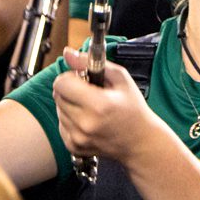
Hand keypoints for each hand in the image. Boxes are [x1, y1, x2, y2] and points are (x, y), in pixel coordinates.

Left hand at [52, 48, 168, 163]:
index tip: (83, 80)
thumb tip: (68, 53)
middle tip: (90, 94)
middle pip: (58, 96)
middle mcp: (86, 123)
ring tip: (92, 109)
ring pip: (58, 110)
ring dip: (71, 106)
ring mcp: (78, 137)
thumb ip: (92, 64)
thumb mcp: (121, 79)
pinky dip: (71, 121)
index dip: (71, 77)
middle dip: (71, 91)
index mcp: (99, 104)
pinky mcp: (73, 146)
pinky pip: (61, 125)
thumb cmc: (134, 109)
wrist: (141, 142)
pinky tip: (89, 122)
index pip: (61, 83)